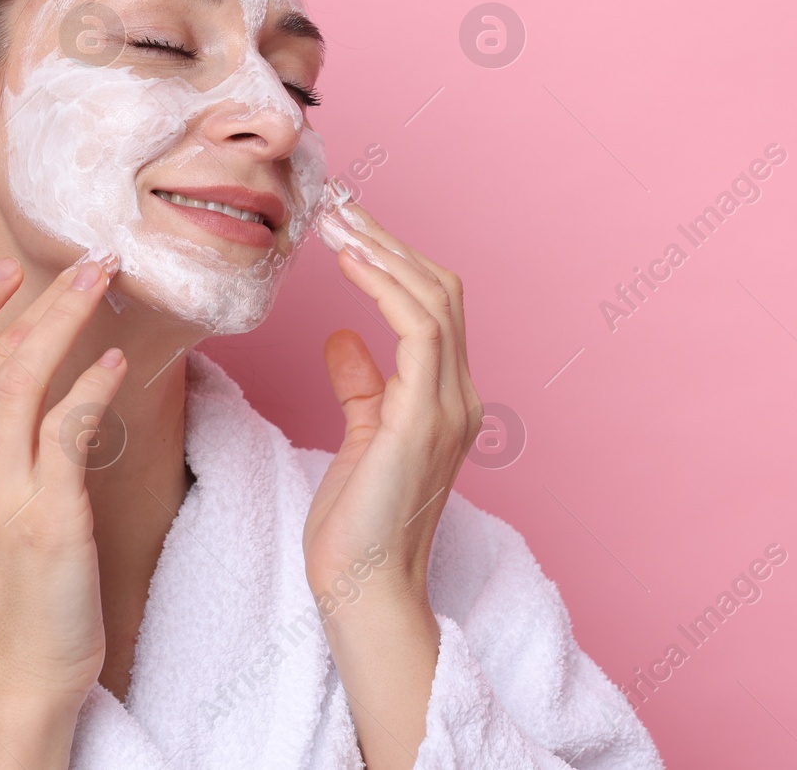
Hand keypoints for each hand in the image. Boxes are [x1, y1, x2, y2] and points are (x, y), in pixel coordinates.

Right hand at [0, 254, 123, 769]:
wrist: (10, 675)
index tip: (0, 275)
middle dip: (26, 294)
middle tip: (82, 258)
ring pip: (21, 375)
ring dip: (65, 316)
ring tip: (104, 278)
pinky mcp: (47, 514)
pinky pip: (68, 426)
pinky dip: (92, 384)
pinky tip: (115, 362)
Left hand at [303, 199, 481, 606]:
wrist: (364, 590)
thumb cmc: (358, 525)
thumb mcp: (359, 439)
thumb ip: (361, 386)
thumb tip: (342, 339)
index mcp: (445, 399)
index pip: (434, 308)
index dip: (395, 261)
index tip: (348, 227)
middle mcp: (458, 396)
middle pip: (440, 291)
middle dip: (389, 242)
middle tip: (340, 207)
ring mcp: (447, 407)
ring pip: (433, 300)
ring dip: (384, 253)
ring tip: (339, 221)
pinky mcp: (421, 420)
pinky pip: (416, 331)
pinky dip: (384, 287)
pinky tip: (350, 263)